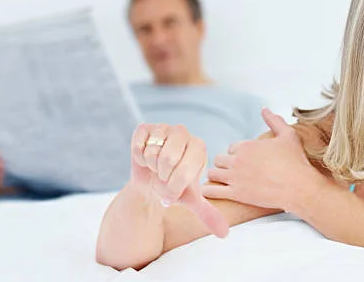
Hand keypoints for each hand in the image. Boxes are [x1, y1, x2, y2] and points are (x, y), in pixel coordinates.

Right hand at [130, 123, 228, 237]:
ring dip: (150, 168)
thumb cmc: (173, 188)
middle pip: (167, 158)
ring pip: (152, 152)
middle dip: (161, 177)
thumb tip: (224, 234)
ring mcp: (164, 128)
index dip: (173, 187)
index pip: (184, 170)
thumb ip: (208, 213)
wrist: (150, 183)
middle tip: (163, 178)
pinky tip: (145, 159)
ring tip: (155, 168)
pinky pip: (139, 145)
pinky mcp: (145, 128)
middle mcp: (183, 133)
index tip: (172, 191)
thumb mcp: (190, 201)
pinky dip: (139, 158)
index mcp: (199, 147)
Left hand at [202, 108, 322, 211]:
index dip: (237, 154)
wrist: (300, 187)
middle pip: (219, 159)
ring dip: (216, 176)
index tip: (244, 160)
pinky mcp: (236, 194)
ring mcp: (235, 177)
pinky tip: (210, 192)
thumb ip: (274, 120)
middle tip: (232, 172)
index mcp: (247, 145)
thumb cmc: (296, 161)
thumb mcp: (288, 135)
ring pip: (213, 173)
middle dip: (225, 164)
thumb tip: (264, 109)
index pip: (231, 147)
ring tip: (222, 181)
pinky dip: (208, 191)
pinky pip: (212, 191)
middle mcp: (238, 160)